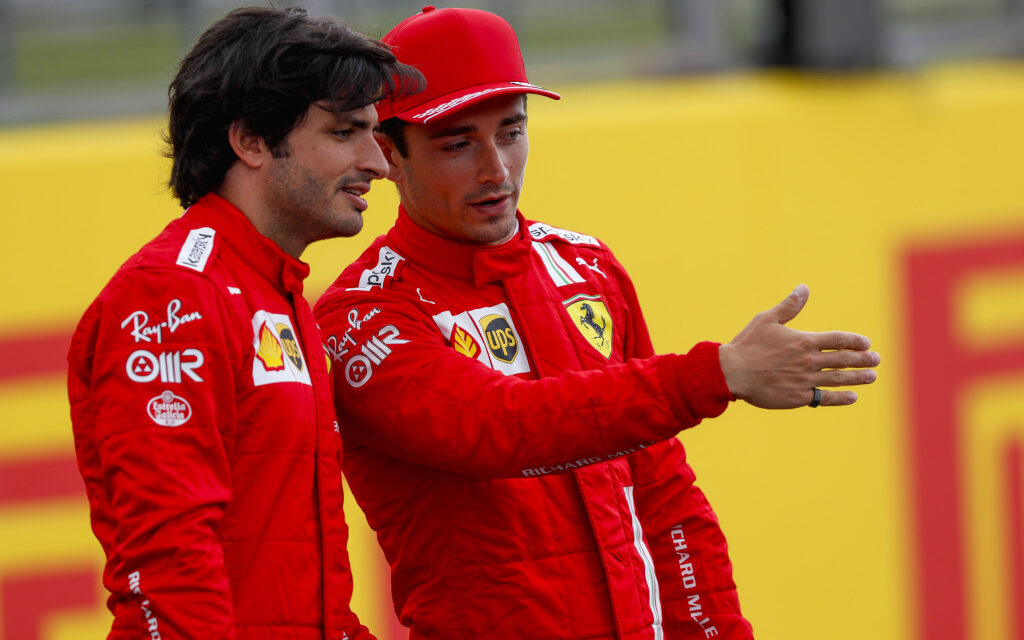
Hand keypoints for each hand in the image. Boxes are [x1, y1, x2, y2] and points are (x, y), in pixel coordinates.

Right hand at [717, 284, 878, 408]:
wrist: (732, 372)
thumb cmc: (747, 344)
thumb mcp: (767, 320)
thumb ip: (789, 306)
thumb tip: (804, 288)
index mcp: (803, 341)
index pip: (838, 340)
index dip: (855, 341)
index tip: (866, 344)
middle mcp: (808, 361)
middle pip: (843, 360)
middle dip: (863, 359)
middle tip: (876, 360)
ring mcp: (804, 380)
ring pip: (838, 379)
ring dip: (857, 378)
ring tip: (871, 377)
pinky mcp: (797, 396)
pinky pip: (824, 397)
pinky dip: (840, 398)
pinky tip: (852, 397)